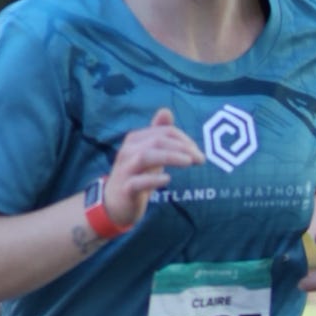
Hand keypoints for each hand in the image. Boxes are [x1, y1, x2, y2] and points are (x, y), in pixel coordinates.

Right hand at [104, 108, 204, 228]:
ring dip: (170, 157)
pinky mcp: (125, 189)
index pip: (164, 132)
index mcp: (135, 139)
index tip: (198, 153)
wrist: (115, 204)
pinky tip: (167, 179)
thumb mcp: (148, 153)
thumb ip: (158, 134)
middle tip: (200, 159)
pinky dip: (153, 179)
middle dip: (182, 147)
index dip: (184, 139)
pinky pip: (138, 182)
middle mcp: (128, 151)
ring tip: (188, 162)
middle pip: (157, 141)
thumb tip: (166, 111)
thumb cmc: (136, 175)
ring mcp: (125, 170)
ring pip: (146, 156)